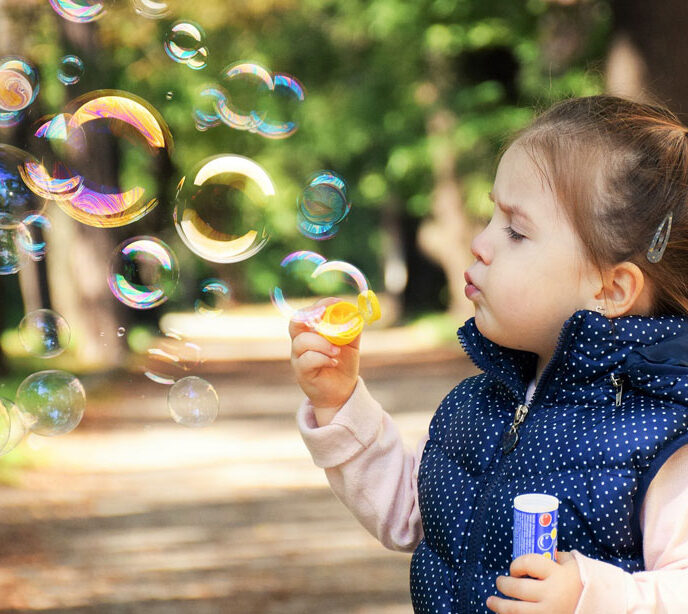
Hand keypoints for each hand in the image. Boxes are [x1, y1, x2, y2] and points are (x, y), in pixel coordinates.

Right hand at [289, 301, 360, 422]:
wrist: (341, 391)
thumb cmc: (343, 364)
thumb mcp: (351, 344)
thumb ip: (352, 328)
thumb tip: (357, 312)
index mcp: (311, 331)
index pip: (308, 312)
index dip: (320, 305)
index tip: (336, 302)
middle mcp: (301, 342)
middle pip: (295, 322)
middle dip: (311, 316)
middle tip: (326, 316)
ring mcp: (299, 357)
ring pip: (302, 341)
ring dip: (322, 343)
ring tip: (337, 351)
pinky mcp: (301, 372)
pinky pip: (307, 360)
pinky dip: (322, 358)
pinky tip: (333, 362)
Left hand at [486, 551, 582, 613]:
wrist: (605, 608)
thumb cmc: (585, 583)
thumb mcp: (573, 565)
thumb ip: (555, 558)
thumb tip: (537, 550)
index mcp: (558, 575)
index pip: (528, 563)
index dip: (516, 565)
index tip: (513, 569)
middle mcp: (552, 595)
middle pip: (518, 588)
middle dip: (504, 584)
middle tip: (499, 582)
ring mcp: (550, 613)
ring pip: (516, 610)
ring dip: (499, 606)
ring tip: (491, 601)